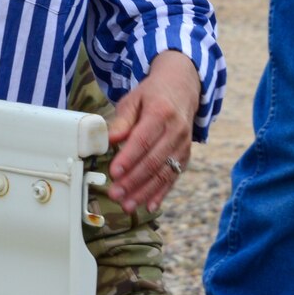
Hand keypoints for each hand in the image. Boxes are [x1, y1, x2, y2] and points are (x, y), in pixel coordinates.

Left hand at [104, 51, 199, 214]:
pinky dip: (161, 193)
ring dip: (145, 192)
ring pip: (164, 173)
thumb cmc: (152, 95)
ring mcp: (183, 145)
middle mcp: (176, 130)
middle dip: (133, 181)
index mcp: (160, 113)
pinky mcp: (186, 156)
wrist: (182, 88)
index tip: (113, 172)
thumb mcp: (133, 99)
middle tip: (115, 194)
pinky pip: (174, 178)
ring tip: (127, 205)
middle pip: (153, 161)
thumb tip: (108, 140)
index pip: (143, 140)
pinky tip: (149, 206)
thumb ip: (122, 121)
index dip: (128, 158)